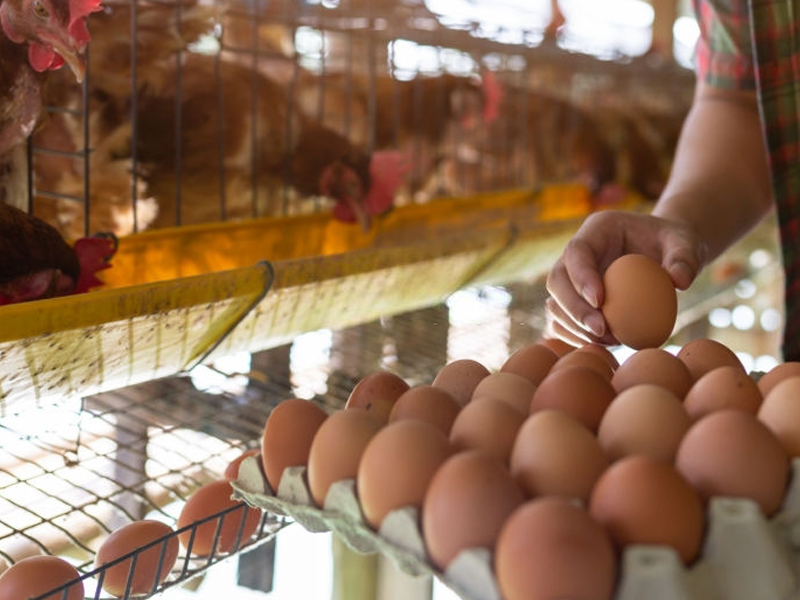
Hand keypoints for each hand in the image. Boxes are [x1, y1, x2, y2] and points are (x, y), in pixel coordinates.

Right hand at [545, 210, 706, 345]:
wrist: (666, 255)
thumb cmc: (674, 245)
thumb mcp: (685, 243)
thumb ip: (685, 257)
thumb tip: (679, 281)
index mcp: (596, 231)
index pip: (576, 251)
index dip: (581, 277)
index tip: (600, 301)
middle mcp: (577, 254)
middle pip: (556, 280)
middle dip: (573, 309)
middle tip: (602, 330)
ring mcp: (571, 279)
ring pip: (555, 304)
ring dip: (575, 327)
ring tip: (609, 340)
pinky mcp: (574, 301)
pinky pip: (563, 322)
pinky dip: (576, 337)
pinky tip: (603, 346)